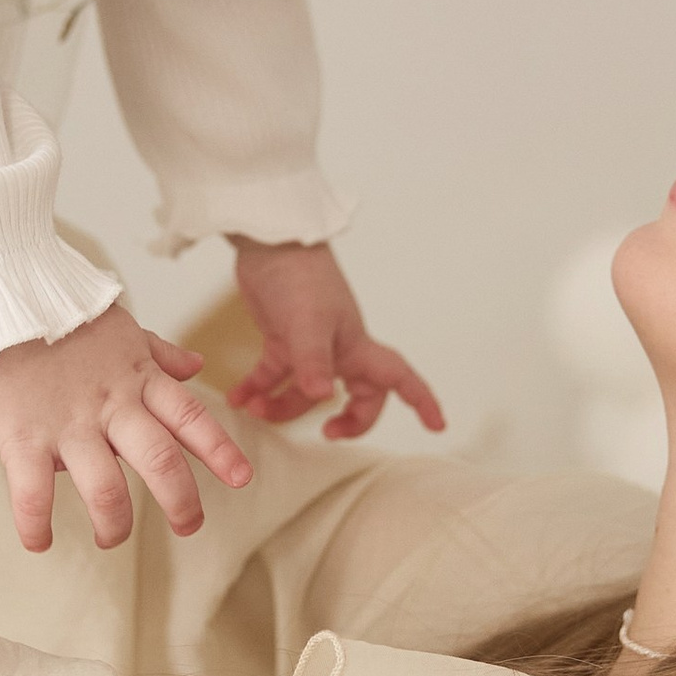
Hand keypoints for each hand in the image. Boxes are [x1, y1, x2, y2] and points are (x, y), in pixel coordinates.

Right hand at [0, 305, 255, 551]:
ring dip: (114, 524)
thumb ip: (158, 353)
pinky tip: (38, 542)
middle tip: (189, 527)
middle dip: (181, 502)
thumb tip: (197, 365)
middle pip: (161, 461)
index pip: (190, 416)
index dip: (219, 449)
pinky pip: (33, 494)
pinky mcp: (21, 437)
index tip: (243, 479)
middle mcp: (111, 404)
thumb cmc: (57, 311)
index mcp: (137, 378)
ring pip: (106, 490)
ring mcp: (67, 424)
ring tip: (111, 538)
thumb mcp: (118, 328)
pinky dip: (36, 526)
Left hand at [226, 239, 445, 441]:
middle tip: (327, 434)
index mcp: (357, 346)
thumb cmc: (300, 276)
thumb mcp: (308, 322)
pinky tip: (239, 398)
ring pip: (306, 392)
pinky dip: (256, 388)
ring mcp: (310, 345)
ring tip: (256, 410)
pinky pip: (273, 374)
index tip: (437, 426)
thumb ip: (313, 361)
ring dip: (283, 407)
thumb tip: (320, 396)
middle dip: (348, 420)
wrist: (268, 242)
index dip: (422, 402)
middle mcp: (339, 349)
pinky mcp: (281, 338)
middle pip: (357, 395)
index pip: (399, 378)